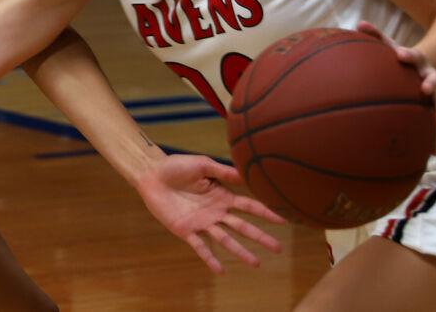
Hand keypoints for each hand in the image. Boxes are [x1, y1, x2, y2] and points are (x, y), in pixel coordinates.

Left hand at [134, 154, 283, 273]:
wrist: (152, 174)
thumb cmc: (177, 166)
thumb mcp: (202, 165)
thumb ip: (222, 171)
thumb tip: (245, 173)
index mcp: (222, 195)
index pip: (248, 206)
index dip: (265, 212)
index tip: (284, 218)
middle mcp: (216, 212)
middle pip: (242, 227)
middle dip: (260, 237)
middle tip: (278, 249)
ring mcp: (202, 223)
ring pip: (226, 240)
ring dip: (241, 252)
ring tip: (256, 264)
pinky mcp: (186, 230)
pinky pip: (200, 247)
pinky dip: (210, 259)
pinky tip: (220, 271)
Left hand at [356, 20, 435, 133]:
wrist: (424, 67)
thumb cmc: (399, 57)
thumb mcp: (388, 45)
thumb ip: (375, 35)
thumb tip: (359, 23)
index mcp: (416, 60)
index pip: (413, 55)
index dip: (408, 54)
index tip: (401, 54)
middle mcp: (428, 76)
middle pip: (433, 77)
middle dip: (430, 82)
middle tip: (426, 88)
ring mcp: (433, 94)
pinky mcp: (432, 110)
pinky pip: (434, 125)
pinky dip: (435, 138)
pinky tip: (434, 153)